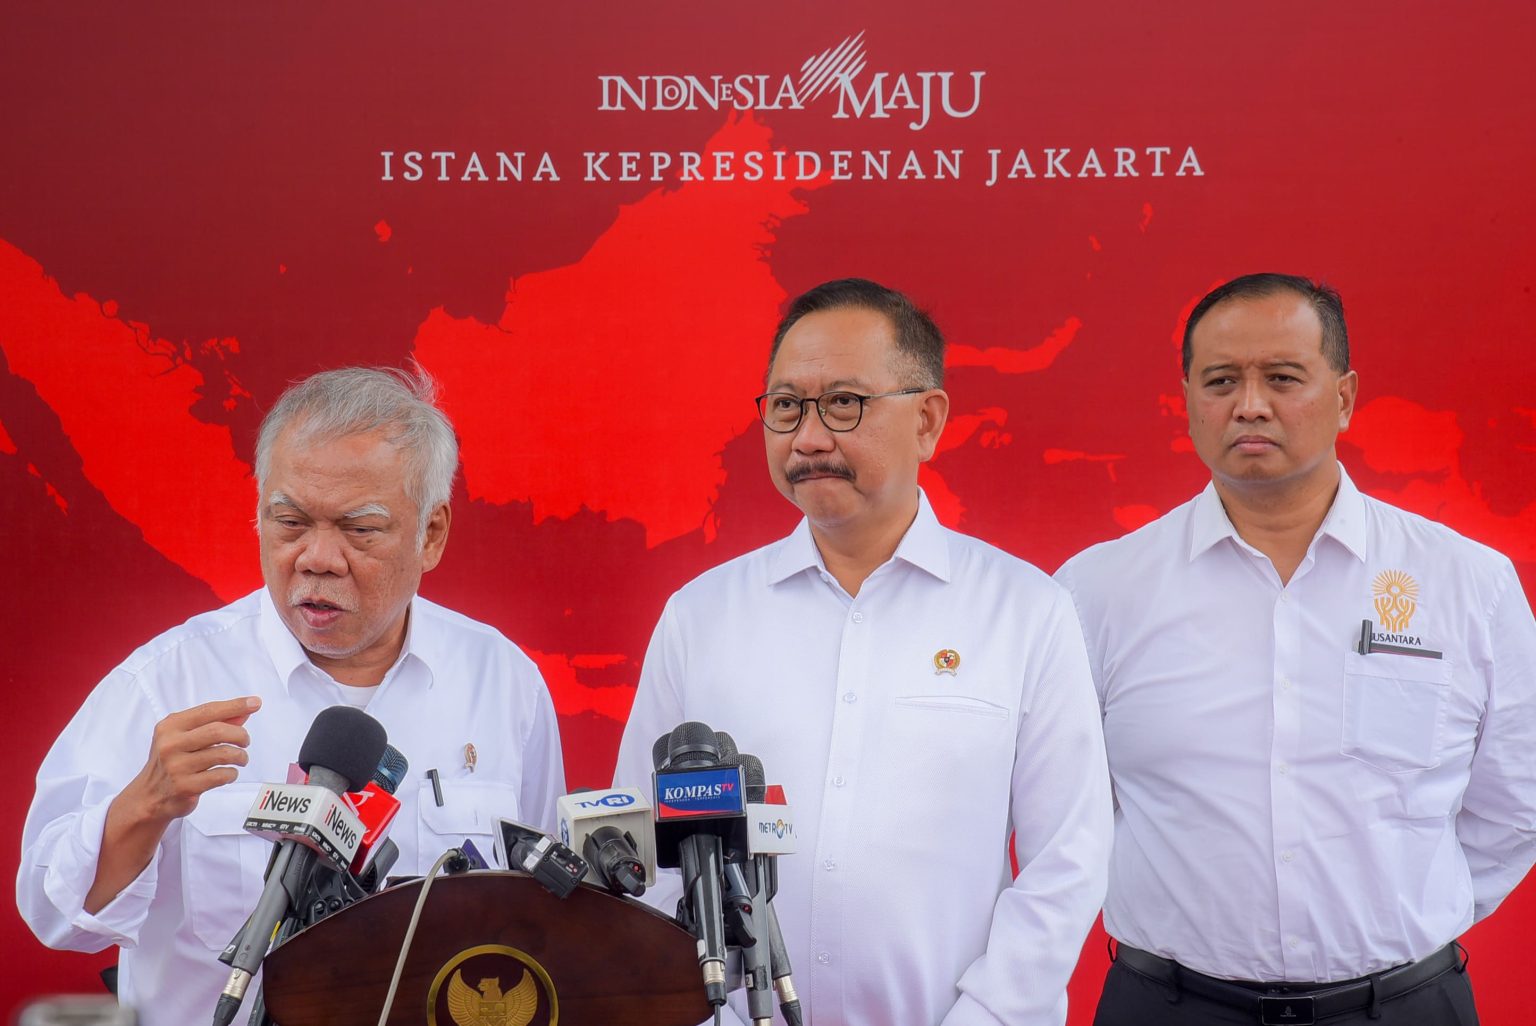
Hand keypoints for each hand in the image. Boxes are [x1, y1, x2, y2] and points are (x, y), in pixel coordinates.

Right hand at [123, 696, 261, 825]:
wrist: (149, 796)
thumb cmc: (173, 761)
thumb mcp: (185, 736)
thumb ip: (214, 722)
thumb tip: (245, 711)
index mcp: (170, 726)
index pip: (208, 710)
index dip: (234, 706)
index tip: (255, 703)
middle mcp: (170, 744)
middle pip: (218, 731)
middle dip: (240, 735)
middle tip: (245, 741)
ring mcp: (176, 766)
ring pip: (223, 754)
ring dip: (240, 756)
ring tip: (241, 758)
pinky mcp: (185, 787)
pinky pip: (221, 775)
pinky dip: (232, 773)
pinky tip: (229, 773)